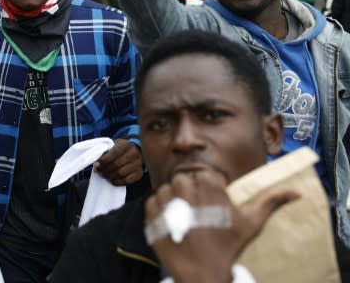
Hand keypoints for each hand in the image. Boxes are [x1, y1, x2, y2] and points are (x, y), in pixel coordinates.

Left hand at [94, 139, 142, 184]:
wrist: (134, 151)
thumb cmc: (119, 149)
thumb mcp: (112, 146)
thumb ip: (104, 153)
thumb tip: (97, 165)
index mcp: (126, 144)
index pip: (114, 153)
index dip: (104, 160)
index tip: (96, 164)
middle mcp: (134, 153)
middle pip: (116, 164)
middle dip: (104, 169)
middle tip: (98, 171)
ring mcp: (138, 164)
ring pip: (121, 173)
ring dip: (109, 176)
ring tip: (103, 175)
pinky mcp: (139, 173)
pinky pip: (127, 180)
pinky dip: (117, 182)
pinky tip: (111, 179)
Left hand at [146, 169, 298, 282]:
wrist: (203, 274)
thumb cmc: (229, 247)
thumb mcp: (251, 223)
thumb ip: (270, 202)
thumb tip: (295, 192)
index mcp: (209, 185)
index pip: (204, 175)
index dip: (208, 189)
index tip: (211, 204)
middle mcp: (186, 188)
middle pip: (183, 179)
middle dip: (190, 192)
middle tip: (198, 212)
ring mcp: (167, 200)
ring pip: (167, 188)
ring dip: (174, 199)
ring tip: (185, 218)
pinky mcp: (152, 213)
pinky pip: (152, 201)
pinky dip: (160, 210)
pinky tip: (173, 223)